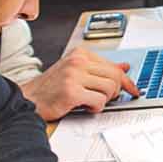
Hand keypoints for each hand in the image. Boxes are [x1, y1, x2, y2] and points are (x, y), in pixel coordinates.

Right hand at [22, 47, 140, 120]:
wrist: (28, 100)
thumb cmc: (51, 88)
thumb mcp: (76, 73)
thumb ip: (99, 70)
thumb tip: (124, 67)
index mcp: (80, 54)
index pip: (113, 66)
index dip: (126, 80)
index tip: (133, 89)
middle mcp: (77, 61)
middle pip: (115, 77)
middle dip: (115, 92)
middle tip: (107, 99)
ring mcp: (74, 75)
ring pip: (109, 89)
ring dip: (104, 100)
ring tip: (90, 101)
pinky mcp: (71, 92)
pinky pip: (99, 101)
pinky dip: (95, 107)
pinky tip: (84, 106)